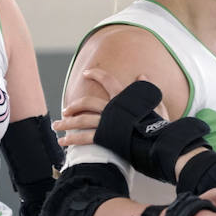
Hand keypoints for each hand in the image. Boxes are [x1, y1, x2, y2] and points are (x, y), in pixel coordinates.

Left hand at [53, 68, 167, 147]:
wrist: (157, 141)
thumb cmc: (158, 123)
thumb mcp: (154, 102)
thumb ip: (144, 89)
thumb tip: (141, 74)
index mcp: (123, 97)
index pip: (108, 80)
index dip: (96, 75)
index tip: (86, 73)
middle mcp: (111, 108)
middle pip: (86, 103)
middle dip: (73, 106)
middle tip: (66, 111)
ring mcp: (106, 122)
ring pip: (80, 120)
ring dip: (66, 123)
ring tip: (57, 126)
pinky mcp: (104, 137)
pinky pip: (83, 138)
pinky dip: (71, 140)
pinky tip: (62, 142)